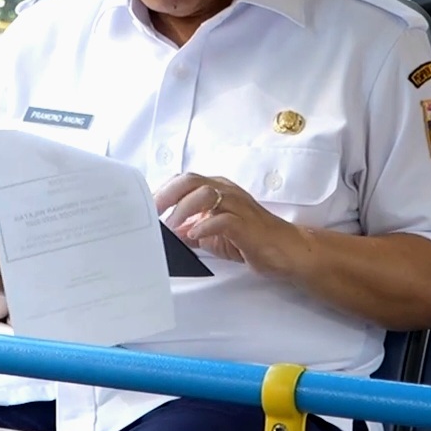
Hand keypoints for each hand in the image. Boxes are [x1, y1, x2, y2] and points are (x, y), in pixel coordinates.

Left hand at [155, 174, 310, 276]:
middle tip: (151, 213)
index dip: (162, 191)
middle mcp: (227, 192)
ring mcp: (238, 206)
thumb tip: (168, 233)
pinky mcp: (247, 224)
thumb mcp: (214, 235)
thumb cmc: (251, 239)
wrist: (286, 250)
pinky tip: (194, 235)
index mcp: (218, 189)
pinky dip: (205, 226)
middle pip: (191, 180)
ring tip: (170, 228)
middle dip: (167, 195)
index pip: (184, 181)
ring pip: (206, 194)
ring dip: (183, 210)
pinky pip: (223, 219)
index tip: (144, 207)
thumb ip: (191, 231)